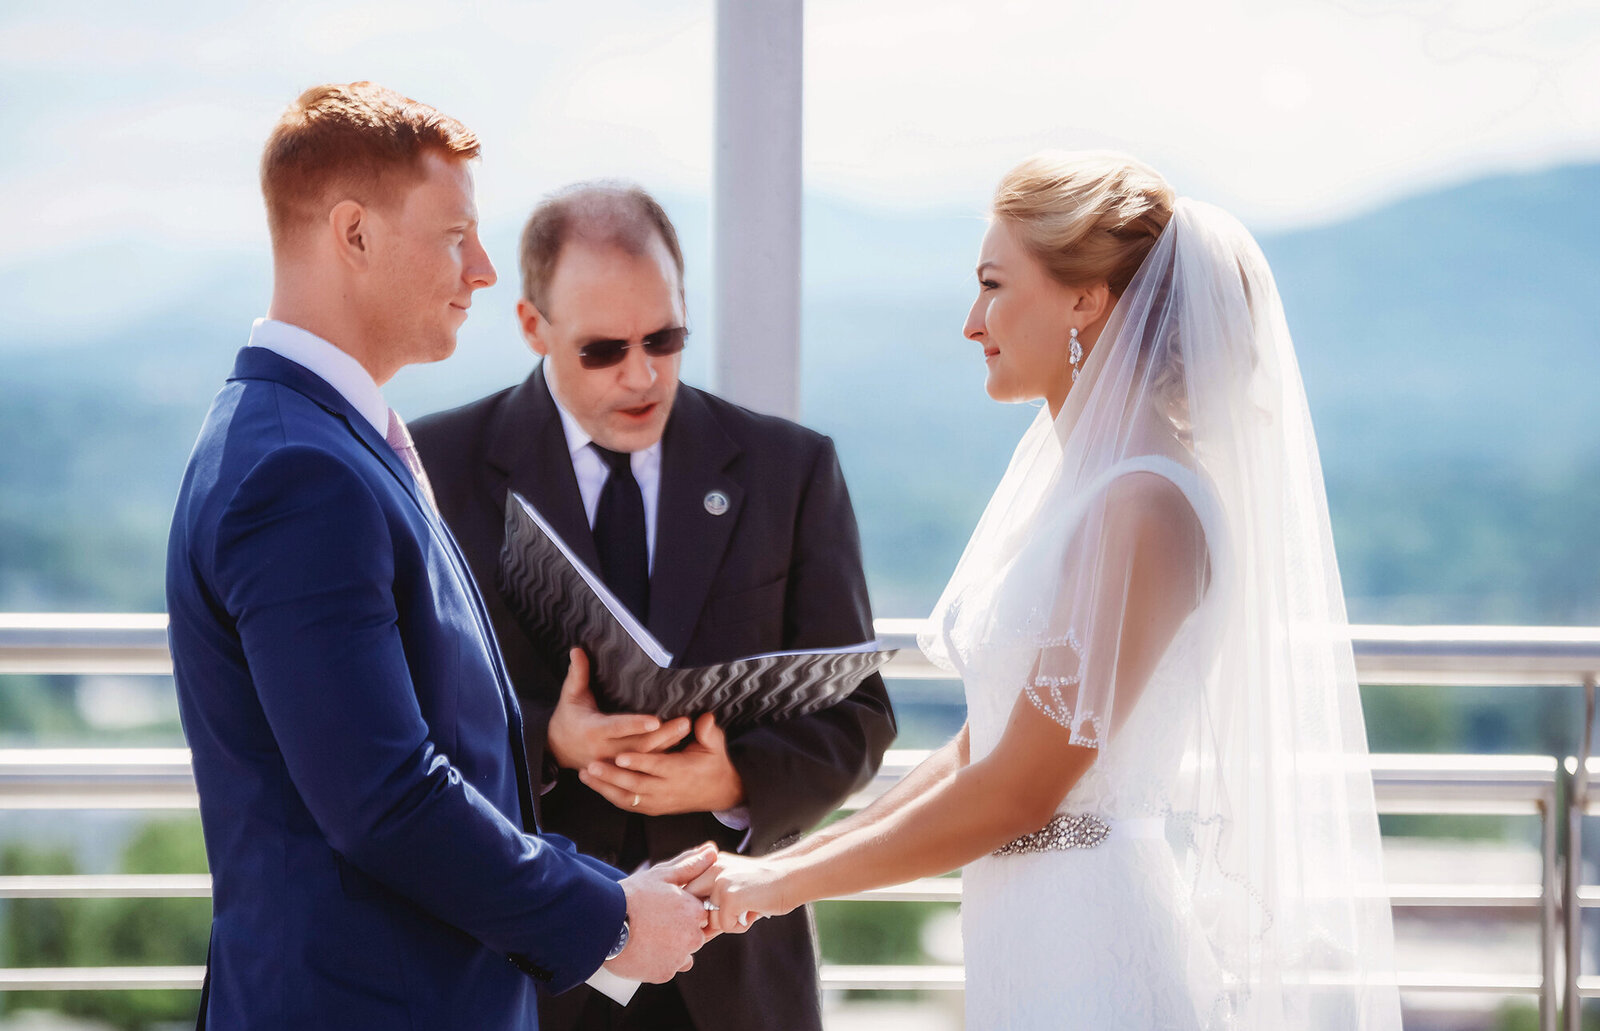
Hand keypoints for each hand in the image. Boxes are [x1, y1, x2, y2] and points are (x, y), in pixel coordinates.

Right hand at [548, 649, 690, 770]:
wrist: (558, 749)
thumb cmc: (568, 717)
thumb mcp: (570, 696)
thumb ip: (577, 674)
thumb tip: (577, 649)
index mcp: (593, 731)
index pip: (617, 728)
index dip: (636, 725)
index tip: (656, 720)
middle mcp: (605, 750)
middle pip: (638, 746)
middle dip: (663, 735)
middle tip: (685, 721)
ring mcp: (614, 764)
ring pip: (645, 758)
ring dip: (668, 745)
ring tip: (688, 729)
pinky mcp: (622, 769)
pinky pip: (645, 765)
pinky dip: (663, 754)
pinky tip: (680, 742)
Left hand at [579, 713, 744, 815]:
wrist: (720, 792)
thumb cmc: (715, 763)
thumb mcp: (716, 745)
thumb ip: (708, 731)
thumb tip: (704, 718)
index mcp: (682, 772)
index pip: (657, 767)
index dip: (638, 762)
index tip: (619, 754)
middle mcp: (668, 790)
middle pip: (636, 785)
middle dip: (611, 776)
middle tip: (590, 764)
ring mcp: (659, 802)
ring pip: (627, 798)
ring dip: (604, 787)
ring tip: (584, 774)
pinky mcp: (653, 808)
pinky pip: (628, 805)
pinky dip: (610, 796)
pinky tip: (595, 785)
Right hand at [604, 842, 717, 982]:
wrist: (603, 924)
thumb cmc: (632, 896)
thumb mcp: (661, 875)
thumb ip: (690, 865)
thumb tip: (712, 851)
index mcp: (695, 912)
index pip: (701, 914)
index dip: (684, 910)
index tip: (666, 908)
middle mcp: (692, 937)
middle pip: (694, 936)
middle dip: (680, 930)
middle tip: (654, 921)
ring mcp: (678, 958)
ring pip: (682, 954)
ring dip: (671, 948)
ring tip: (647, 935)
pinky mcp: (664, 974)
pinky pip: (668, 968)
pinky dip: (658, 962)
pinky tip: (643, 949)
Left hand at [685, 852, 796, 935]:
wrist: (792, 877)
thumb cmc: (765, 887)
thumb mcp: (734, 883)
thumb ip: (713, 898)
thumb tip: (697, 931)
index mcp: (709, 863)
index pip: (686, 892)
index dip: (694, 911)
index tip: (708, 919)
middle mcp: (711, 868)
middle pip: (691, 907)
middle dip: (705, 920)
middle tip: (726, 921)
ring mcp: (720, 881)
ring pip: (710, 920)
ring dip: (728, 923)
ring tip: (748, 910)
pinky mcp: (730, 896)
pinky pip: (725, 926)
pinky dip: (740, 926)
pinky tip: (754, 912)